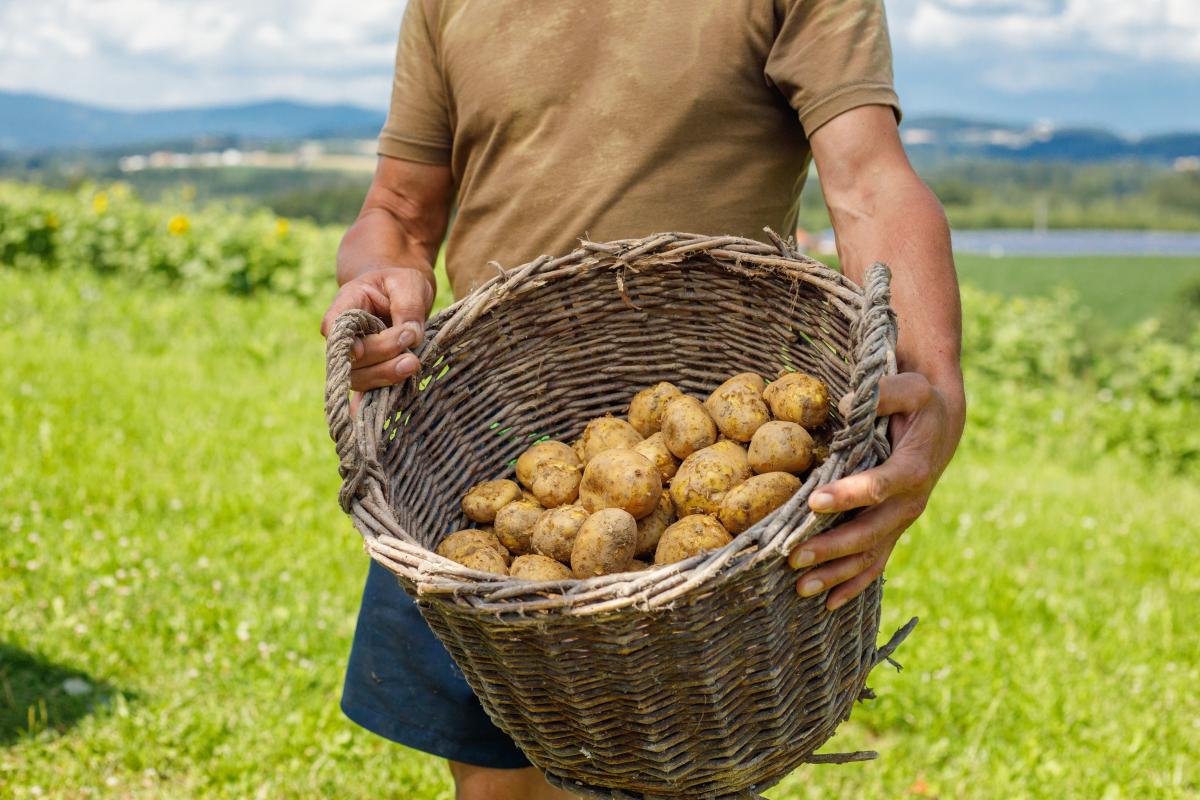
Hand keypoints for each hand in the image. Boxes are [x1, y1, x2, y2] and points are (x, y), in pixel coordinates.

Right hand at [320, 266, 433, 391]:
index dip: (342, 342)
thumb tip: (411, 335)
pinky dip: (375, 403)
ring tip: (413, 364)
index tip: (359, 350)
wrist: (404, 295)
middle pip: (350, 355)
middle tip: (409, 342)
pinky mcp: (371, 373)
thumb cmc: (402, 285)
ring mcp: (355, 358)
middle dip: (380, 354)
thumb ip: (408, 306)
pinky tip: (381, 412)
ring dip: (385, 375)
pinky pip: (368, 393)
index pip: (333, 325)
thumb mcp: (408, 283)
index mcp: (348, 304)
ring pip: (359, 378)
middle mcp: (346, 335)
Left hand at [788, 372, 961, 609]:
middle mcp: (910, 502)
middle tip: (793, 557)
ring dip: (836, 574)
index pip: (879, 487)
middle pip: (869, 532)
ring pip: (870, 555)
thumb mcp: (911, 388)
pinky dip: (853, 584)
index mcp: (913, 469)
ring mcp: (902, 520)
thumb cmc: (922, 402)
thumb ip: (885, 394)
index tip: (814, 501)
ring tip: (800, 588)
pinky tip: (828, 603)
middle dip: (832, 548)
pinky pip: (876, 562)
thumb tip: (847, 402)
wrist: (943, 421)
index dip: (848, 495)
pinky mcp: (894, 528)